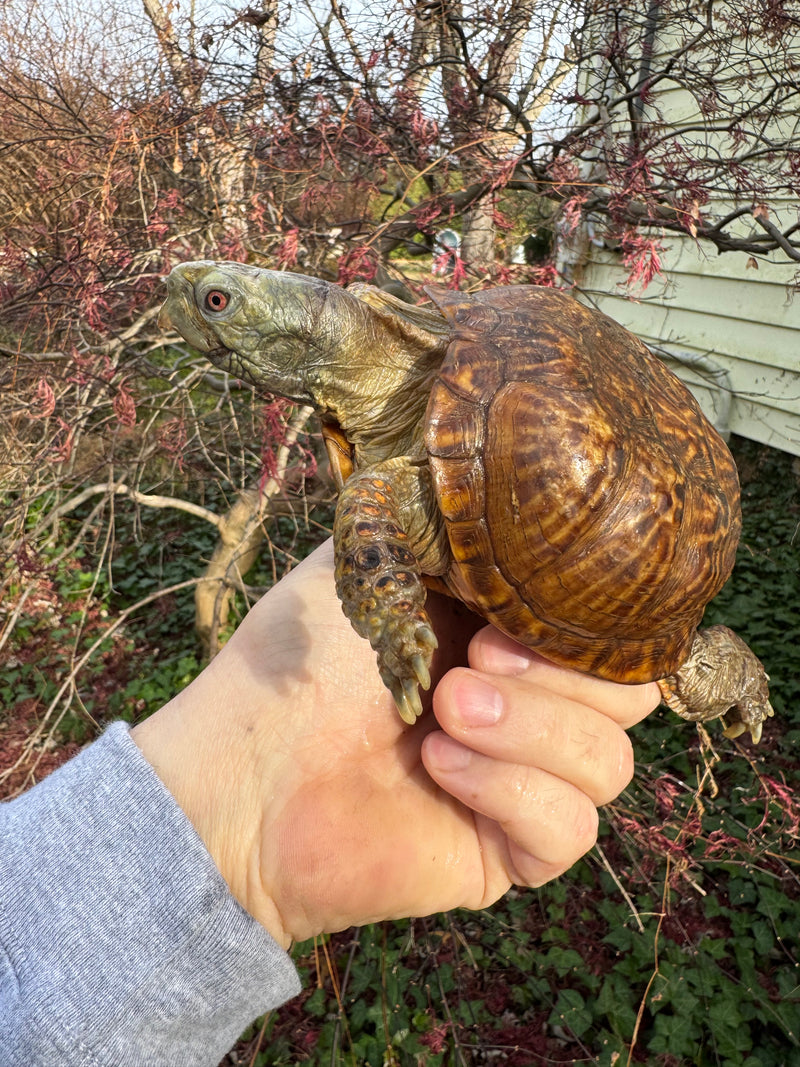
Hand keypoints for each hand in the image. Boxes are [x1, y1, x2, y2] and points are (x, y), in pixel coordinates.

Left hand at [132, 539, 658, 946]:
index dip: (586, 616)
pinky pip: (573, 829)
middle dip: (560, 676)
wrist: (244, 776)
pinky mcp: (510, 850)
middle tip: (471, 662)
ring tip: (445, 713)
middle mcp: (528, 705)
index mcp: (508, 635)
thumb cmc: (302, 663)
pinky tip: (440, 769)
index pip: (607, 627)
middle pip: (630, 695)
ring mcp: (523, 779)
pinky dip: (514, 791)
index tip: (510, 609)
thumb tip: (520, 508)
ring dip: (532, 730)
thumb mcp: (378, 563)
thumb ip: (455, 532)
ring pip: (611, 763)